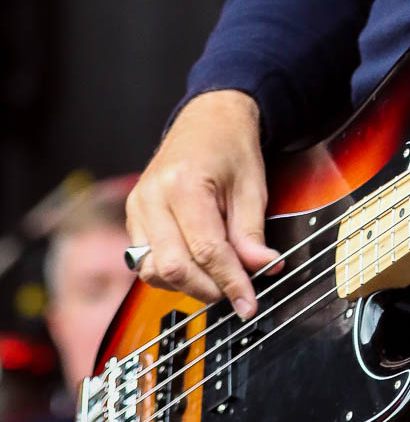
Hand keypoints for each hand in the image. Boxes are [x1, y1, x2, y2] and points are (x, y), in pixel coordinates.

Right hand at [125, 90, 278, 317]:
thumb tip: (263, 269)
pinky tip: (197, 266)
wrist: (208, 118)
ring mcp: (137, 206)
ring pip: (153, 270)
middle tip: (237, 294)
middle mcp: (152, 197)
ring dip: (188, 285)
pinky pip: (146, 260)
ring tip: (219, 279)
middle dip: (208, 288)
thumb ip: (252, 233)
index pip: (206, 250)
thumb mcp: (252, 187)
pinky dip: (172, 272)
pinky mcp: (133, 215)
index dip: (230, 282)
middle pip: (173, 267)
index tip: (249, 303)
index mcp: (184, 184)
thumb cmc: (231, 146)